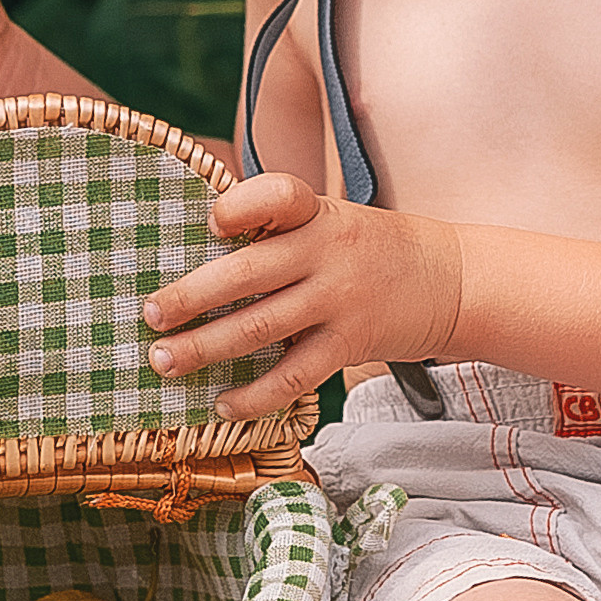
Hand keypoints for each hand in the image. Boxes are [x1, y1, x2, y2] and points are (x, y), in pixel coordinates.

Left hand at [143, 171, 461, 416]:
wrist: (453, 280)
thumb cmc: (371, 249)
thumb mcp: (332, 220)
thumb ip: (277, 231)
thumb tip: (195, 255)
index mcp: (316, 213)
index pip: (277, 196)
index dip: (241, 208)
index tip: (210, 224)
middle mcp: (326, 252)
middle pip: (246, 273)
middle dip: (190, 296)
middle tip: (148, 314)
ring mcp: (338, 300)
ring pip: (259, 328)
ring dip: (204, 348)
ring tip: (164, 361)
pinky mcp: (349, 343)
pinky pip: (293, 376)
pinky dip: (254, 396)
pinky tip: (224, 405)